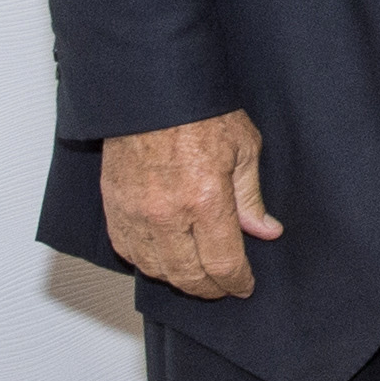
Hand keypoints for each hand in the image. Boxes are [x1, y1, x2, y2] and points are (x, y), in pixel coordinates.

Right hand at [99, 109, 280, 298]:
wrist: (151, 92)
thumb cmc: (198, 112)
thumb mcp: (244, 149)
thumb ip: (251, 198)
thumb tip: (265, 230)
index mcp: (205, 200)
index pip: (223, 263)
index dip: (236, 283)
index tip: (244, 286)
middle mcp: (167, 214)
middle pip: (188, 276)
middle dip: (210, 289)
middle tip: (223, 288)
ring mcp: (135, 213)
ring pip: (155, 269)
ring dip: (178, 280)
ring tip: (196, 277)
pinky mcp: (114, 206)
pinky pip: (126, 250)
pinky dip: (146, 262)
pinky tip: (162, 259)